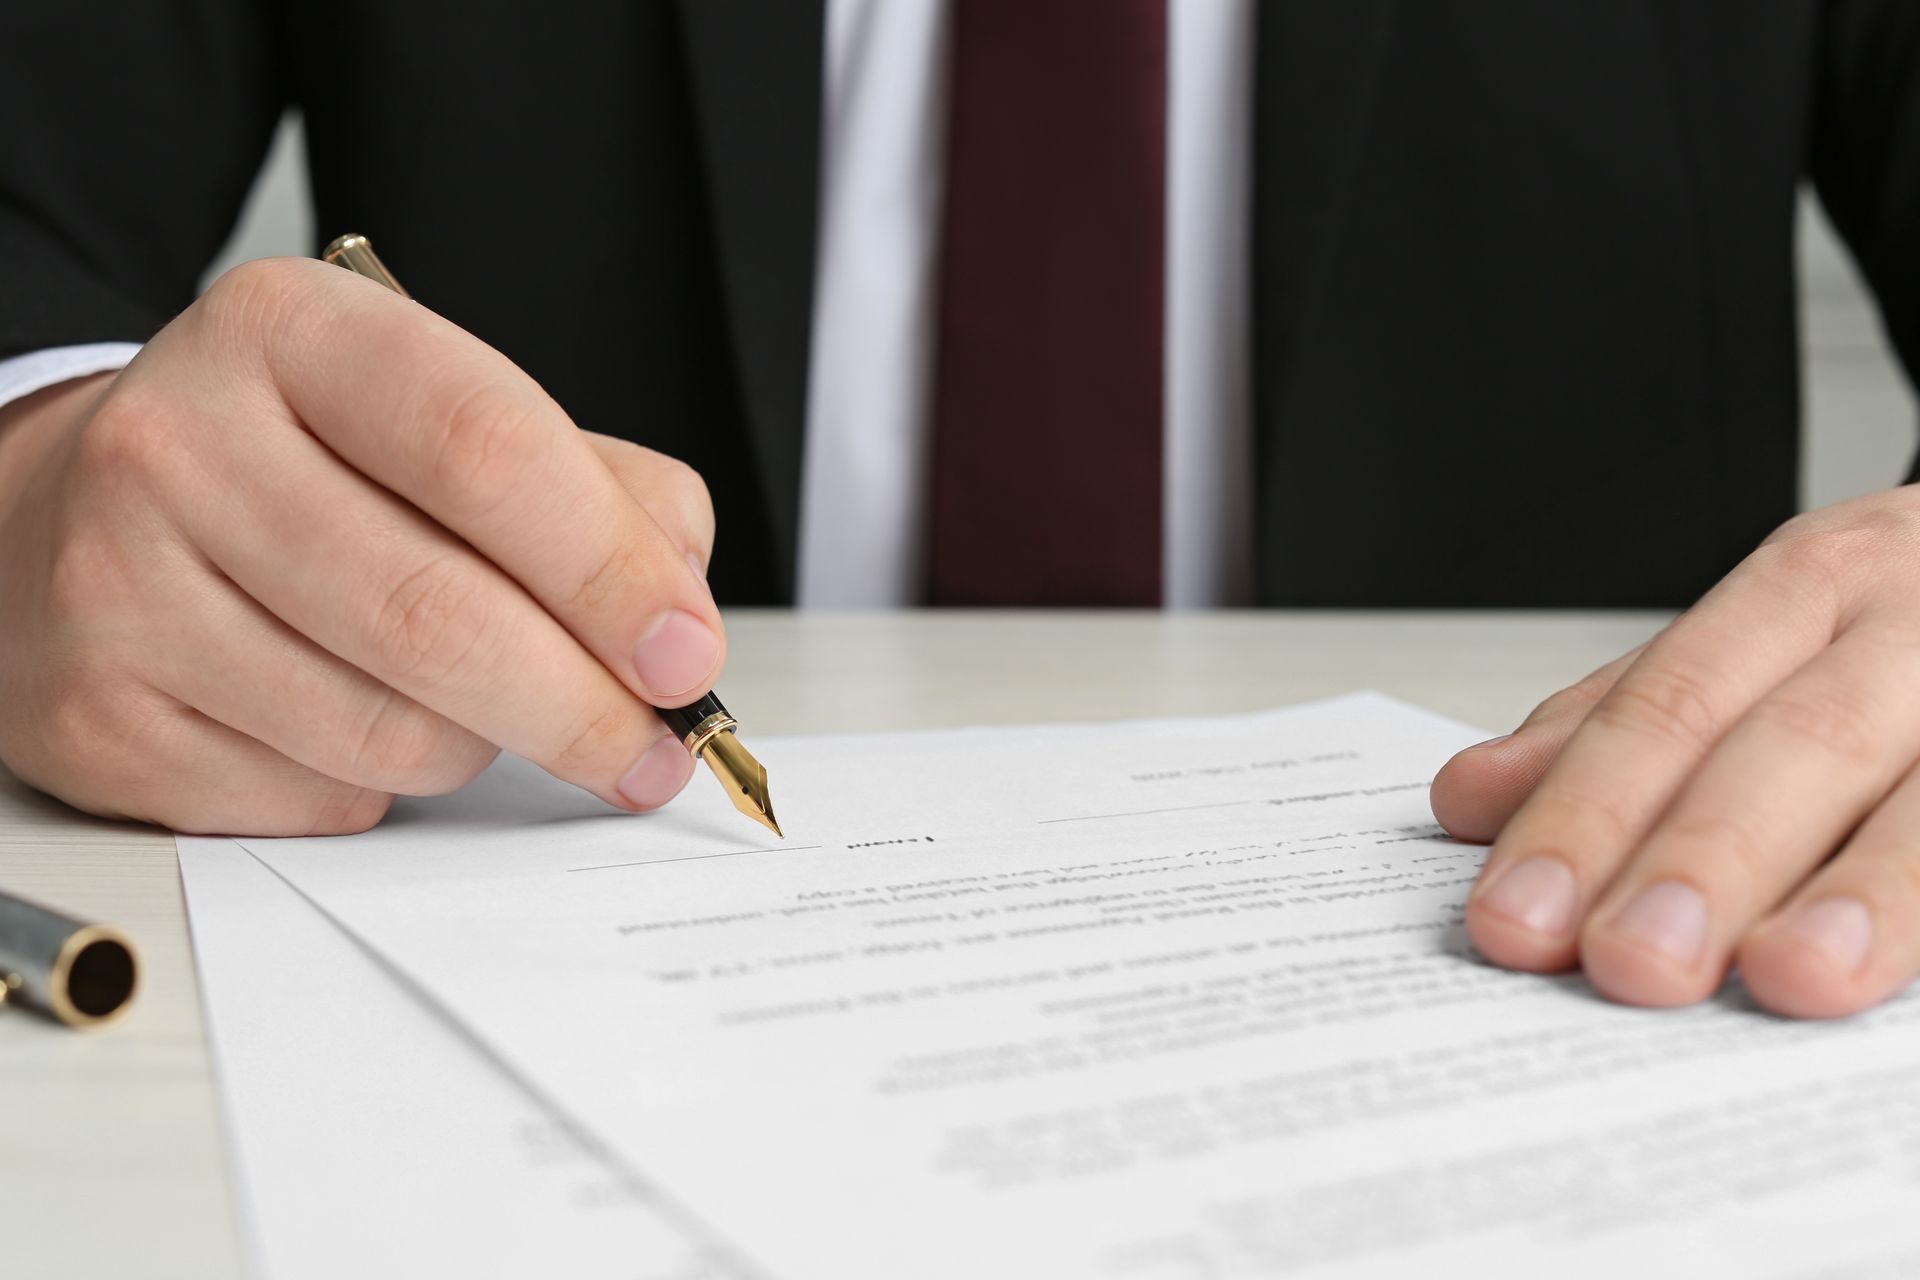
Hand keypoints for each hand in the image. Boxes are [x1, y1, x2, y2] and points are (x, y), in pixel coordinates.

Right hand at [0, 259, 723, 834]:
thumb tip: (679, 616)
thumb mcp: (442, 416)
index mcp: (291, 332)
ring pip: (386, 730)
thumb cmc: (304, 468)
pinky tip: (370, 725)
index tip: (687, 651)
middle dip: (583, 705)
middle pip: (437, 614)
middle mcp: (179, 444)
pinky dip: (385, 787)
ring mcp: (118, 586)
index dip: (610, 569)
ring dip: (486, 746)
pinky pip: (316, 797)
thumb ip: (595, 489)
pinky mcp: (97, 720)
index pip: (484, 448)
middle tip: (656, 746)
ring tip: (497, 710)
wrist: (74, 517)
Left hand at [1429, 488, 1919, 1017]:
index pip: (1669, 705)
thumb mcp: (1761, 639)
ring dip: (1868, 891)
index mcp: (1806, 588)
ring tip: (1789, 975)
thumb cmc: (1901, 624)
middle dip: (1706, 857)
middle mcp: (1910, 625)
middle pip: (1796, 741)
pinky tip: (1899, 969)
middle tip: (1629, 960)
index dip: (1586, 815)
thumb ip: (1627, 720)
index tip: (1515, 916)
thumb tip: (1472, 797)